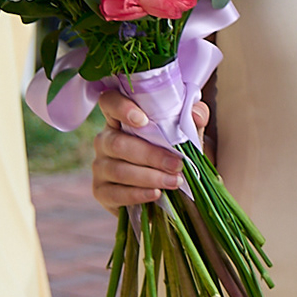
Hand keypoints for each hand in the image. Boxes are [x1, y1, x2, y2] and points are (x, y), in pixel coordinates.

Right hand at [91, 91, 209, 212]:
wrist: (173, 191)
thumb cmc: (174, 154)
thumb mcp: (187, 135)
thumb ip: (192, 118)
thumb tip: (197, 114)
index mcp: (121, 119)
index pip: (109, 102)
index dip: (121, 107)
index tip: (143, 120)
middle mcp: (105, 140)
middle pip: (117, 143)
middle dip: (150, 155)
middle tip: (177, 164)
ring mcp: (100, 167)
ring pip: (118, 170)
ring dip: (149, 176)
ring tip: (174, 181)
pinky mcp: (101, 192)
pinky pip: (115, 193)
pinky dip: (138, 194)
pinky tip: (156, 194)